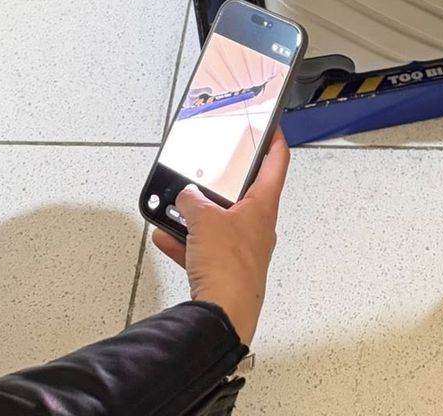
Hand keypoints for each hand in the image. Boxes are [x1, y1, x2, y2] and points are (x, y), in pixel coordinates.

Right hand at [152, 134, 289, 345]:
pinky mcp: (225, 272)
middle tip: (207, 166)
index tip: (270, 126)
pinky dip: (186, 242)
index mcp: (263, 206)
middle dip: (221, 181)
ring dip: (196, 214)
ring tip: (174, 205)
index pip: (277, 163)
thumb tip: (187, 196)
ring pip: (220, 223)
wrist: (221, 317)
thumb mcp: (204, 218)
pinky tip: (164, 237)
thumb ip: (193, 200)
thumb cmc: (226, 264)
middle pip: (243, 193)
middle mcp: (257, 227)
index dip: (274, 140)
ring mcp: (242, 251)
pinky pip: (204, 249)